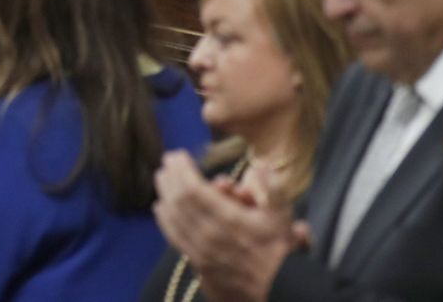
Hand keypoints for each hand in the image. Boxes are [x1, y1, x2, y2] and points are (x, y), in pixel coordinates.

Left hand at [152, 151, 294, 301]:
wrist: (275, 291)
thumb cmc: (277, 251)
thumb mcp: (283, 217)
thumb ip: (273, 188)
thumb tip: (259, 164)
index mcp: (228, 219)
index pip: (193, 189)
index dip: (182, 169)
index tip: (178, 155)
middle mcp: (209, 234)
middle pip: (178, 200)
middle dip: (171, 177)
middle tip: (167, 161)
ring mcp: (200, 249)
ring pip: (173, 217)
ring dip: (165, 193)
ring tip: (162, 177)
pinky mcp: (196, 262)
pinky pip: (174, 236)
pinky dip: (164, 218)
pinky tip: (160, 207)